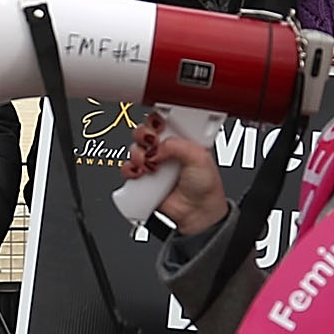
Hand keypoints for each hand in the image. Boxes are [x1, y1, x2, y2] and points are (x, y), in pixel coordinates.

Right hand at [125, 111, 227, 234]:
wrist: (197, 214)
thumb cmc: (205, 186)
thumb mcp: (200, 157)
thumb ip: (177, 145)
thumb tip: (157, 146)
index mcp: (180, 138)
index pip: (163, 120)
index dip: (157, 120)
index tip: (157, 126)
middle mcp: (165, 149)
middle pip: (144, 131)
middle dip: (143, 135)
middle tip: (151, 145)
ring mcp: (153, 163)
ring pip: (134, 149)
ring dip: (137, 154)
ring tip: (149, 164)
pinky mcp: (143, 178)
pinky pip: (128, 169)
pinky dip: (129, 169)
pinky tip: (140, 173)